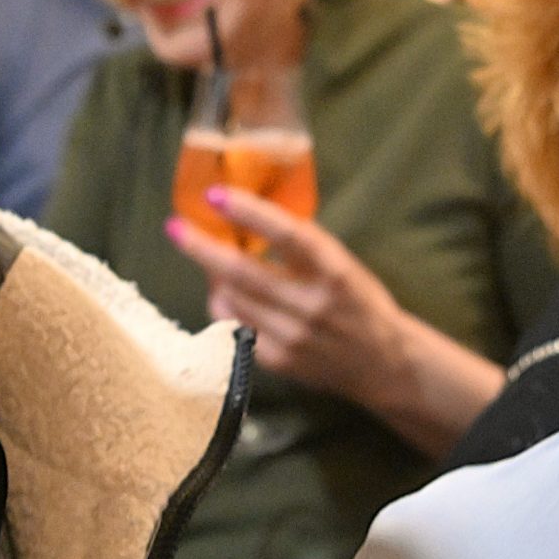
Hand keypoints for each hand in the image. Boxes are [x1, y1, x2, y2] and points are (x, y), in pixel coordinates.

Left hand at [165, 188, 503, 453]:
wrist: (383, 363)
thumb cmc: (360, 303)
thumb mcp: (342, 264)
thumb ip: (302, 246)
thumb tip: (247, 218)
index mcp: (334, 270)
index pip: (287, 234)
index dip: (248, 212)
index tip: (215, 195)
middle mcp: (311, 304)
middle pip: (242, 272)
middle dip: (202, 247)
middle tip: (175, 226)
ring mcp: (292, 336)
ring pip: (231, 300)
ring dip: (212, 277)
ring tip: (208, 260)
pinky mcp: (279, 361)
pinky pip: (234, 328)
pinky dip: (224, 307)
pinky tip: (225, 296)